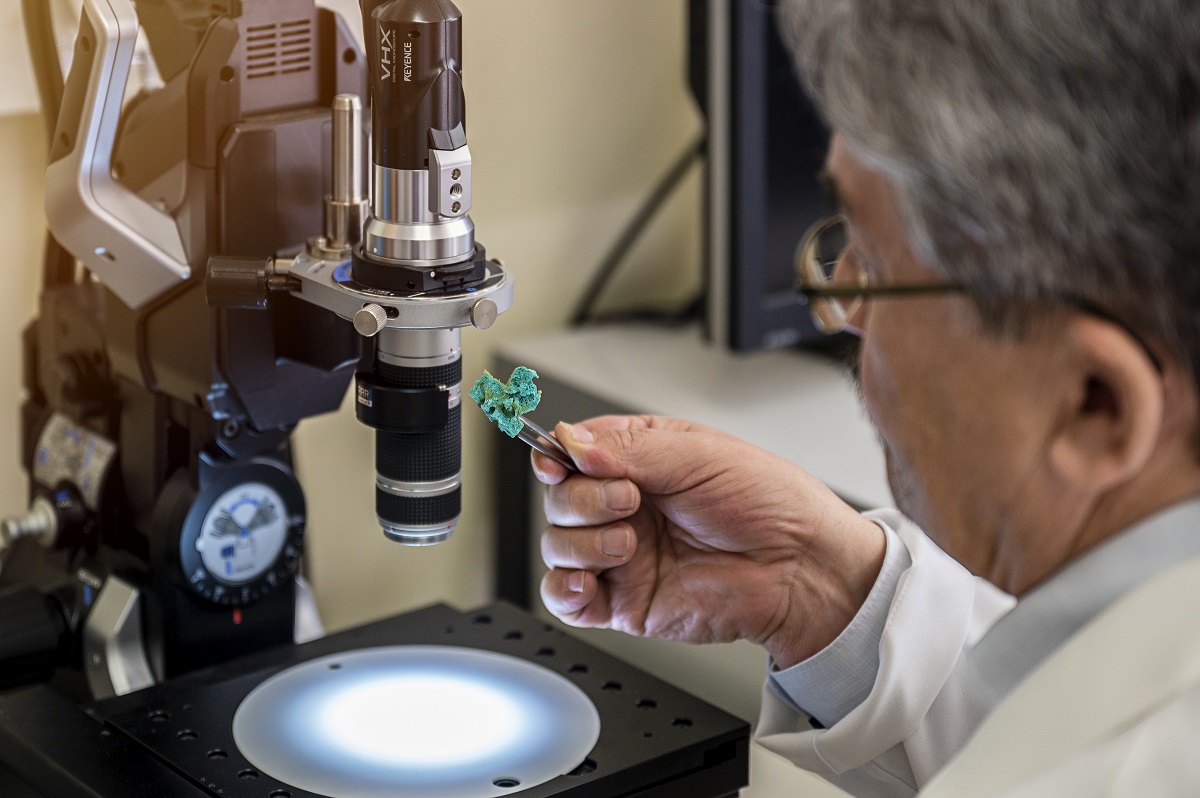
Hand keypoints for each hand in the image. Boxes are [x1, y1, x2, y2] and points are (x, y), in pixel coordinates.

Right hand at [535, 416, 885, 667]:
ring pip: (555, 545)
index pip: (571, 451)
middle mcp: (625, 506)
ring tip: (631, 542)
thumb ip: (625, 448)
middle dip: (581, 500)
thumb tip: (570, 442)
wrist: (800, 569)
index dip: (556, 455)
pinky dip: (563, 590)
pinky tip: (590, 580)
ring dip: (582, 543)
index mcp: (640, 459)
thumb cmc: (770, 503)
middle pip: (558, 499)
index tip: (558, 460)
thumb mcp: (697, 454)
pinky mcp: (622, 601)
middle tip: (628, 501)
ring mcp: (621, 554)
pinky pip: (564, 598)